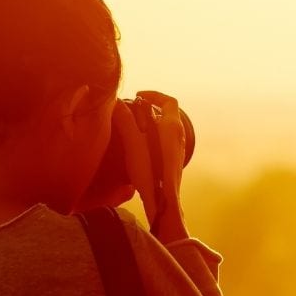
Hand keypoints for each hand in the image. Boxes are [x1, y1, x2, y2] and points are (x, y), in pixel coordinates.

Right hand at [121, 91, 189, 240]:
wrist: (163, 201)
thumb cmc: (150, 170)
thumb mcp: (133, 141)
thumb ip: (125, 120)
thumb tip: (115, 103)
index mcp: (173, 126)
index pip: (168, 100)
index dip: (154, 94)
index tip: (138, 96)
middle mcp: (179, 136)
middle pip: (167, 114)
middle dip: (149, 109)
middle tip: (132, 111)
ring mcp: (178, 149)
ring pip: (165, 128)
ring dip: (149, 124)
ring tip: (131, 128)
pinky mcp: (174, 161)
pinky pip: (164, 141)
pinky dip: (151, 137)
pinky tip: (137, 147)